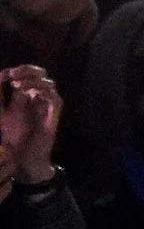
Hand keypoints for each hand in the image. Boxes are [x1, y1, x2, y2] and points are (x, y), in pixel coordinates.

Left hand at [0, 66, 61, 183]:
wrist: (23, 158)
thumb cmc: (13, 138)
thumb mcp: (2, 114)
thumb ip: (1, 98)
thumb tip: (0, 77)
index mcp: (28, 95)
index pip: (28, 74)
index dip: (18, 70)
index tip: (3, 74)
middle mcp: (40, 97)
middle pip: (40, 74)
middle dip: (26, 70)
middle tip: (11, 74)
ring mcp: (48, 105)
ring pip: (48, 83)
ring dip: (32, 80)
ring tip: (15, 85)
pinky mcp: (54, 114)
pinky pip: (53, 97)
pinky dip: (41, 91)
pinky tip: (28, 93)